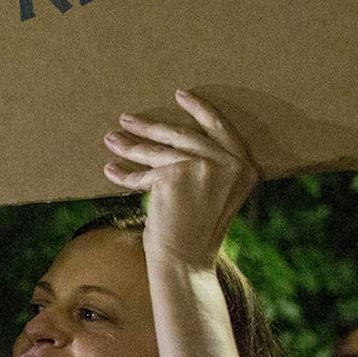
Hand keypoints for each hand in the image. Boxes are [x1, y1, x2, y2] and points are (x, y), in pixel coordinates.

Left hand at [103, 90, 257, 265]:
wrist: (186, 261)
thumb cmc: (197, 232)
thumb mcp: (216, 194)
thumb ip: (208, 166)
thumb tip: (173, 137)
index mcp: (246, 167)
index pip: (220, 128)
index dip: (199, 110)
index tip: (179, 94)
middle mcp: (231, 164)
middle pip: (182, 135)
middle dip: (149, 127)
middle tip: (126, 119)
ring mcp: (204, 166)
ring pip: (158, 151)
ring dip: (130, 146)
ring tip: (111, 140)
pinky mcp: (176, 174)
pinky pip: (145, 171)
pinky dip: (126, 174)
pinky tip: (111, 170)